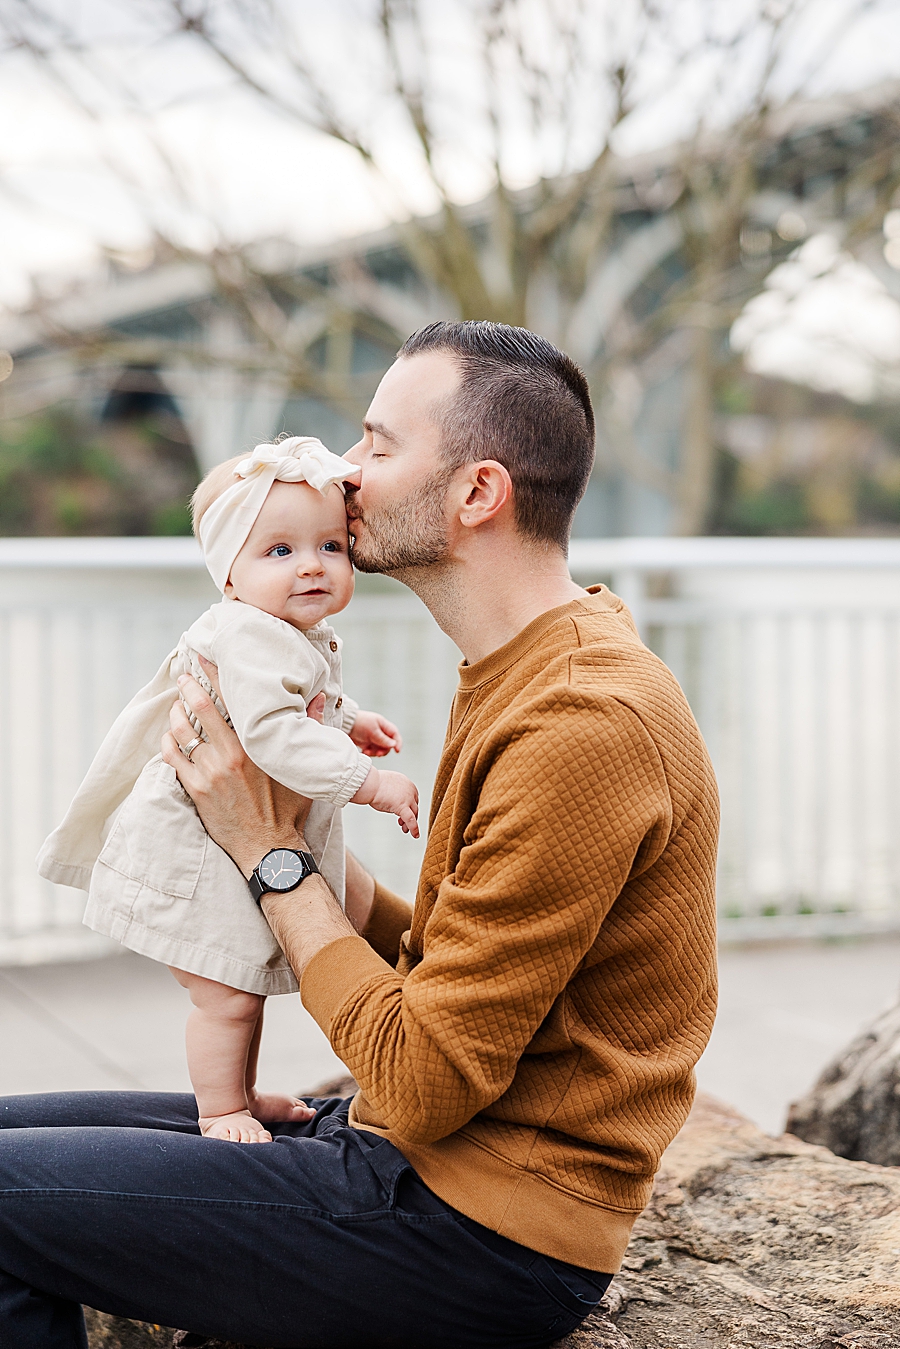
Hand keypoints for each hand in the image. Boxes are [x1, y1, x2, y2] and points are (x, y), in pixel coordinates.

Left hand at [161, 674, 312, 877]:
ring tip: (176, 707)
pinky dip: (167, 742)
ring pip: (181, 731)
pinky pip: (172, 757)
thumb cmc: (289, 807)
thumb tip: (320, 697)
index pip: (231, 699)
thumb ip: (313, 728)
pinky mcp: (195, 789)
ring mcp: (210, 772)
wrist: (270, 848)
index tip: (203, 659)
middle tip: (183, 676)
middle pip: (199, 708)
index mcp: (256, 744)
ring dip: (175, 714)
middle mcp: (231, 755)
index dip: (213, 676)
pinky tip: (170, 737)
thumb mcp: (305, 767)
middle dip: (187, 687)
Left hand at [349, 710, 401, 756]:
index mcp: (383, 725)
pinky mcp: (366, 743)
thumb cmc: (359, 723)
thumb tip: (394, 745)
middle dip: (384, 750)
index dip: (398, 743)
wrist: (344, 724)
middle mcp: (380, 731)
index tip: (397, 751)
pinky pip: (372, 751)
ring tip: (367, 751)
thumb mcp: (372, 731)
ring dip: (375, 752)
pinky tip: (364, 751)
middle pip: (388, 744)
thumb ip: (383, 739)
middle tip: (377, 754)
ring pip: (380, 749)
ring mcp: (373, 737)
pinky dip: (369, 753)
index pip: (395, 734)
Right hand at [351, 767, 418, 837]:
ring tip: (405, 829)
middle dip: (410, 815)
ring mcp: (408, 798)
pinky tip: (415, 835)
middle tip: (403, 823)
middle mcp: (410, 790)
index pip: (412, 798)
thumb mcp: (388, 785)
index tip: (404, 813)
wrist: (371, 783)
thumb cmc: (374, 784)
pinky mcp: (403, 806)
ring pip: (414, 814)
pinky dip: (414, 829)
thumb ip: (394, 792)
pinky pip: (411, 820)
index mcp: (407, 783)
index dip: (409, 807)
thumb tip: (392, 801)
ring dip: (410, 823)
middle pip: (414, 806)